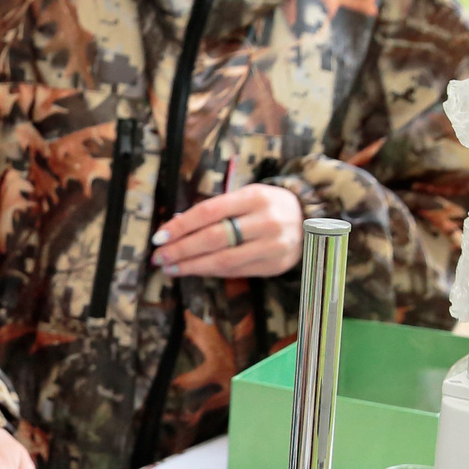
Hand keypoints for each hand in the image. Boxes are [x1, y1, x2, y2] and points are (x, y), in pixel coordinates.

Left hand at [152, 182, 305, 278]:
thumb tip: (175, 225)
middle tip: (158, 257)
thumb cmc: (267, 205)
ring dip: (192, 266)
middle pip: (214, 238)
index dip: (181, 225)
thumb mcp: (246, 196)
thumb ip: (216, 209)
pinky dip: (211, 272)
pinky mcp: (275, 265)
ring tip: (170, 268)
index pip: (209, 211)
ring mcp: (273, 246)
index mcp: (255, 197)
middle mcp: (266, 221)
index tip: (159, 237)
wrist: (310, 220)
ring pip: (224, 260)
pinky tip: (193, 271)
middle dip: (181, 249)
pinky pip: (236, 271)